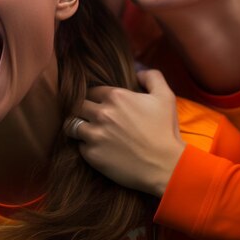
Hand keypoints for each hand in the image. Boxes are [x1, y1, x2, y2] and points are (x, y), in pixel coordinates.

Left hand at [65, 69, 185, 196]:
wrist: (167, 167)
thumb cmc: (165, 131)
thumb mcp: (165, 97)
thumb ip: (151, 77)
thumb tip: (138, 72)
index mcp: (115, 96)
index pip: (91, 91)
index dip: (95, 97)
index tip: (99, 105)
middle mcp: (101, 113)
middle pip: (77, 105)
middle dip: (83, 110)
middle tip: (90, 118)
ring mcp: (95, 134)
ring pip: (71, 125)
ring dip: (78, 126)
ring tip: (86, 131)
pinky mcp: (92, 154)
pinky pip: (79, 146)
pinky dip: (86, 146)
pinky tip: (97, 148)